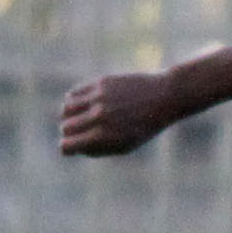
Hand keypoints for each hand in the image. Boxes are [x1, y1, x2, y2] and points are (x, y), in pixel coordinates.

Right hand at [58, 72, 183, 157]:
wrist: (165, 97)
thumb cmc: (144, 126)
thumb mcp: (125, 144)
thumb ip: (97, 149)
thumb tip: (71, 148)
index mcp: (106, 138)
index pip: (67, 145)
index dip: (67, 147)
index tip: (71, 146)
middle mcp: (100, 118)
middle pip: (66, 128)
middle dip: (70, 132)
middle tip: (82, 130)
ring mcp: (99, 99)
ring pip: (65, 109)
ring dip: (70, 115)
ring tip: (81, 116)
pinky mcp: (100, 83)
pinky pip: (73, 94)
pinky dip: (75, 101)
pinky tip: (86, 104)